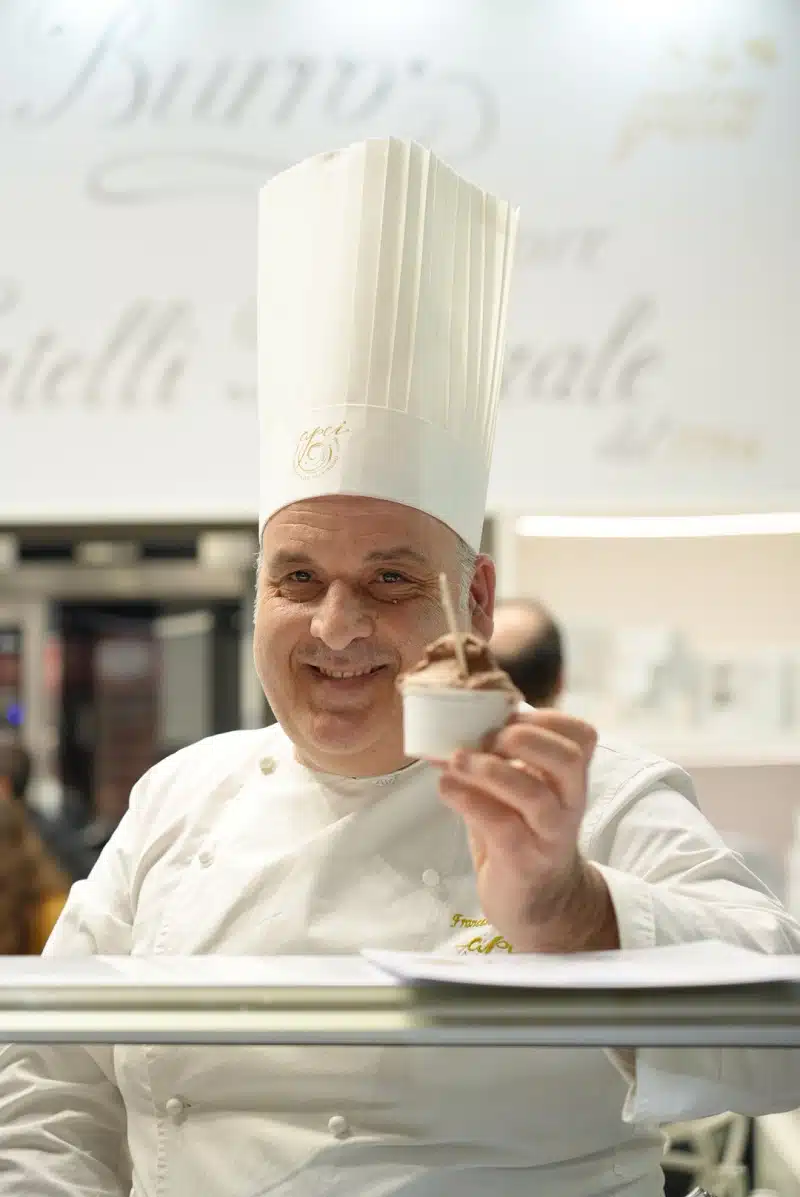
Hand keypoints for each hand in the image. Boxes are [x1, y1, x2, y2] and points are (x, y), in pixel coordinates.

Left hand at [436, 709, 618, 952]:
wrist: (535, 903)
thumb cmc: (521, 835)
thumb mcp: (515, 792)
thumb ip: (493, 762)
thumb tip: (441, 732)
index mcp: (569, 779)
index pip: (582, 736)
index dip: (546, 718)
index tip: (507, 716)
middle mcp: (569, 804)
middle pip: (567, 759)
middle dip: (523, 738)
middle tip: (485, 738)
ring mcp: (549, 835)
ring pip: (534, 794)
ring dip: (490, 770)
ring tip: (456, 759)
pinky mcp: (525, 862)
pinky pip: (501, 825)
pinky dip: (469, 800)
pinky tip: (446, 788)